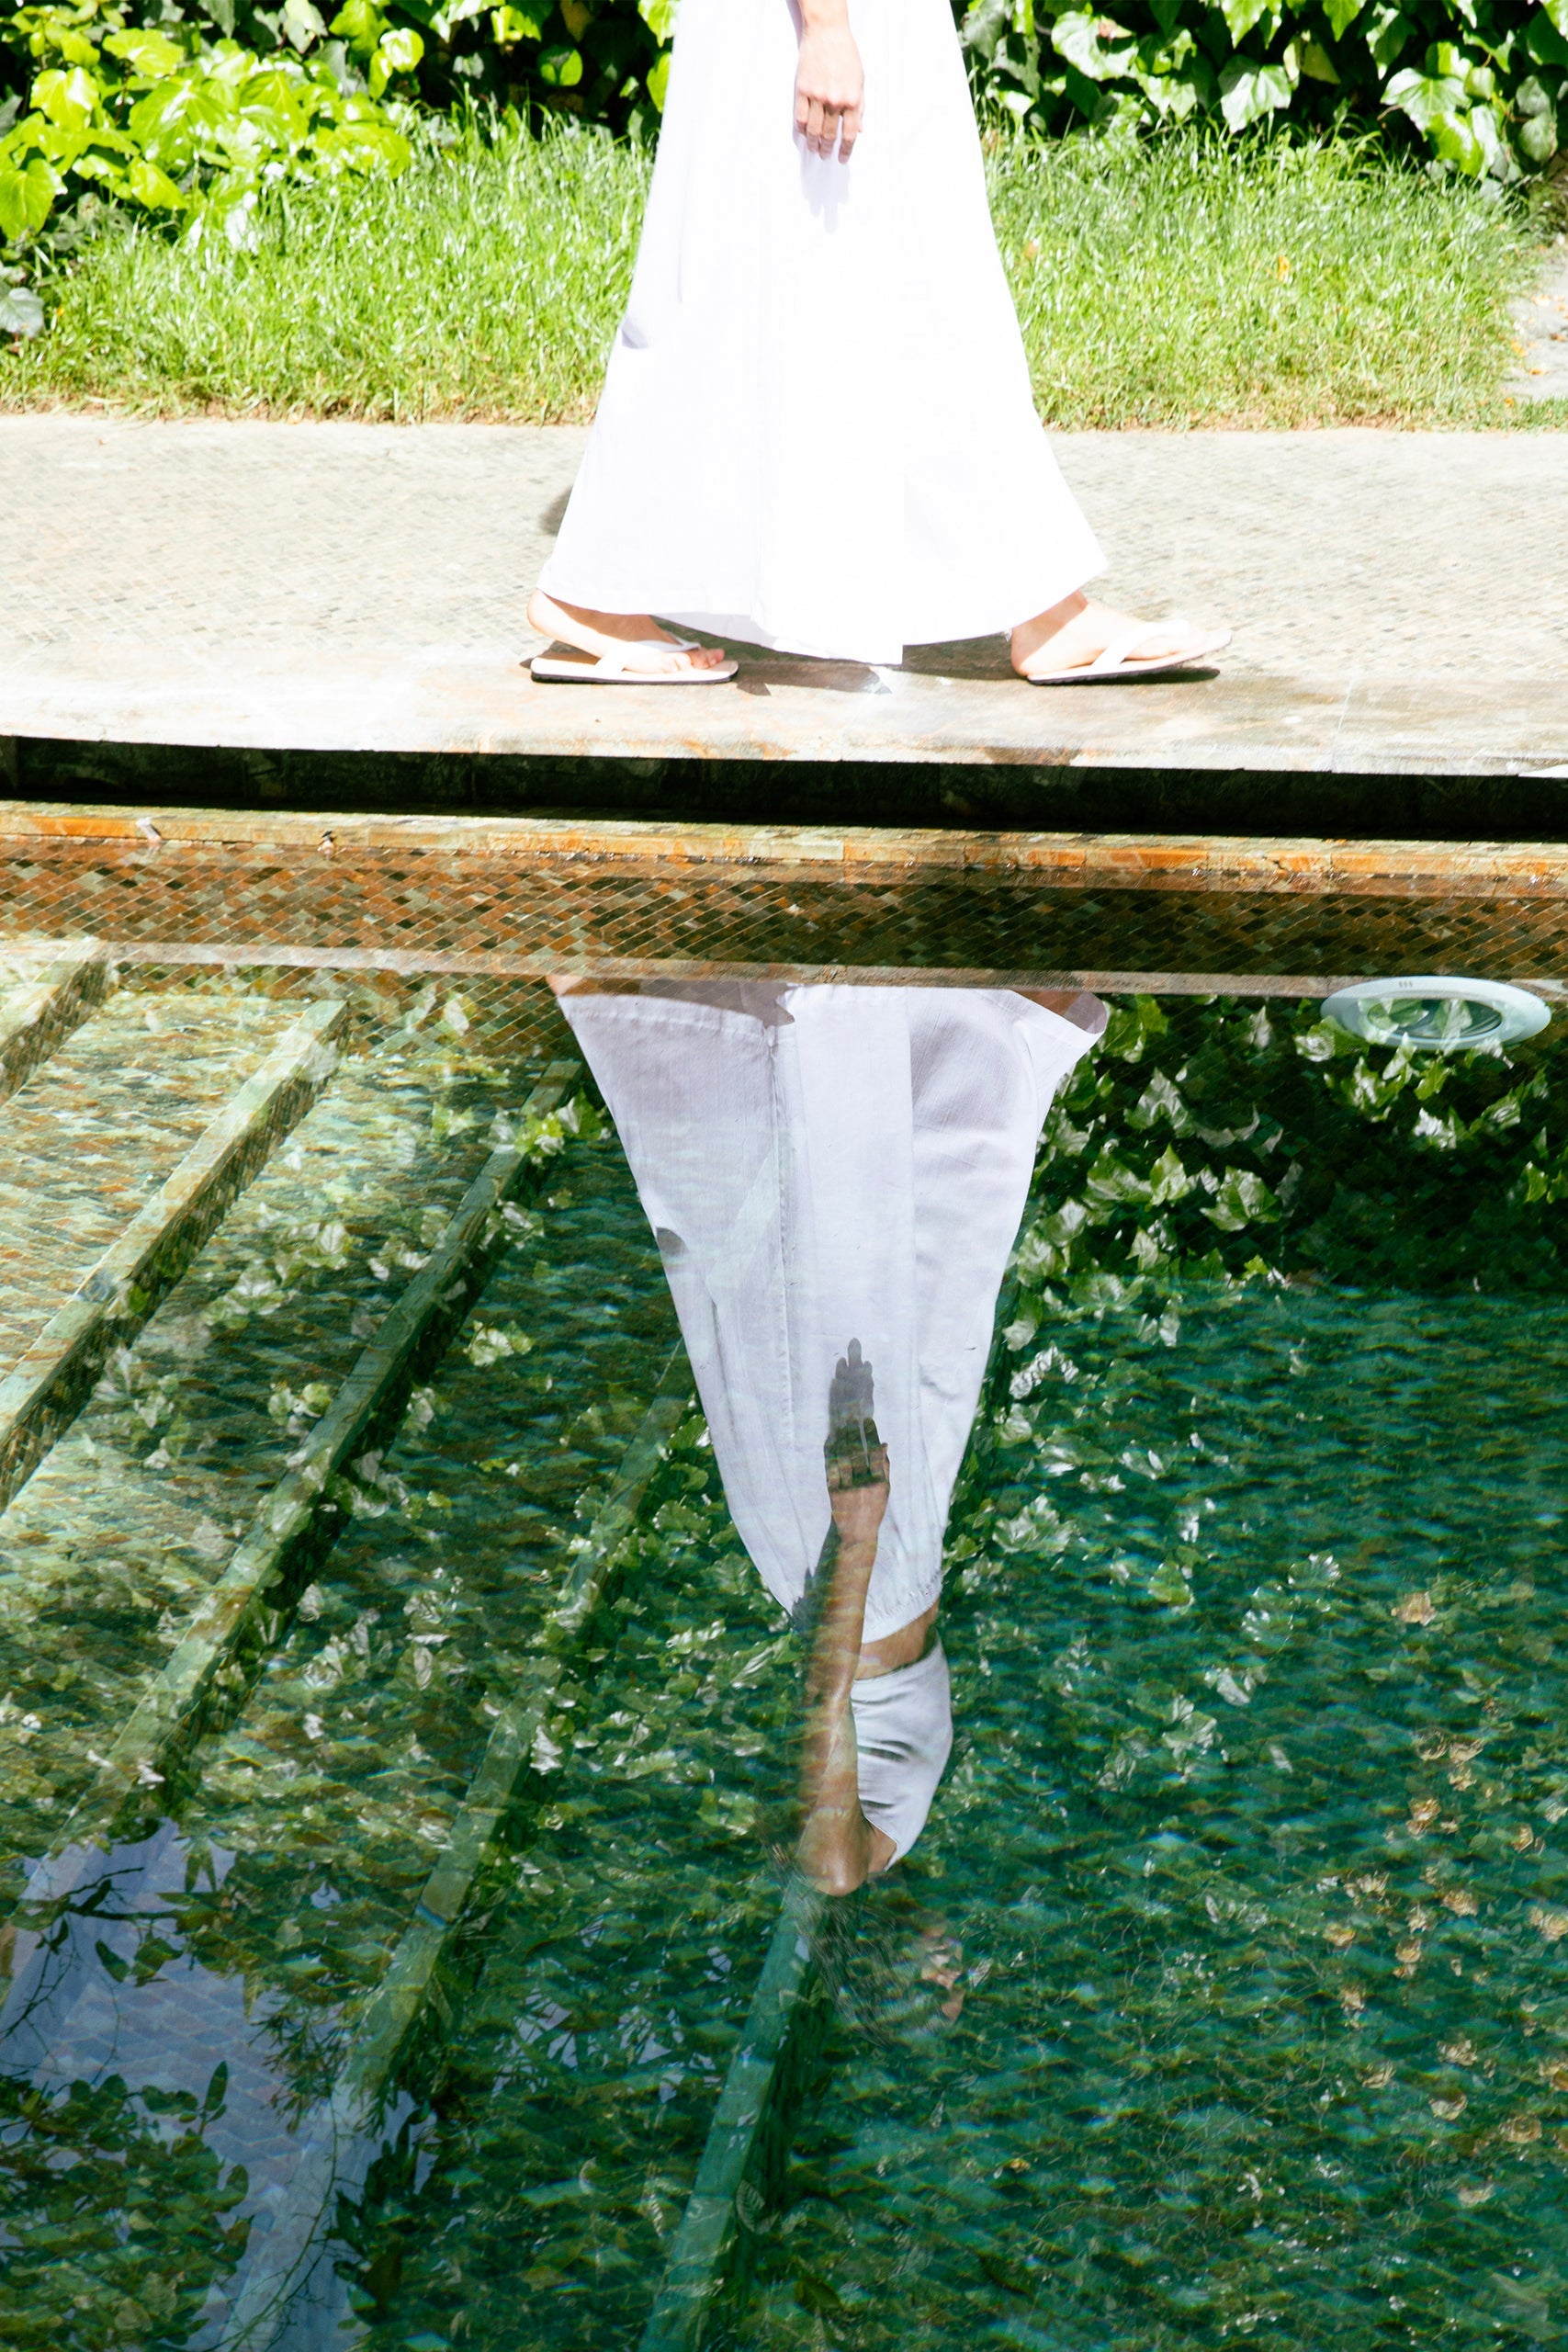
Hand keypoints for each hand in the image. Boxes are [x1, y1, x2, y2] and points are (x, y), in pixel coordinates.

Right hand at [795, 14, 863, 159]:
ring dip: (813, 144)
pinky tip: (804, 133)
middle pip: (828, 135)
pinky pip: (800, 117)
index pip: (848, 135)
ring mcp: (817, 96)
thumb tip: (859, 130)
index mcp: (852, 100)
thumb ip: (860, 107)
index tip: (842, 159)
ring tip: (813, 149)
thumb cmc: (846, 54)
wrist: (827, 32)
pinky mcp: (802, 90)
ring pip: (813, 130)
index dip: (845, 151)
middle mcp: (835, 100)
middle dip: (827, 149)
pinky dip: (801, 129)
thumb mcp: (860, 81)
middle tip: (825, 156)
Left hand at [826, 1429, 888, 1547]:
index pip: (875, 1453)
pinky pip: (831, 1469)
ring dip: (841, 1441)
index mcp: (880, 1484)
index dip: (871, 1435)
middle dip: (853, 1433)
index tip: (867, 1421)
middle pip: (857, 1453)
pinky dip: (830, 1454)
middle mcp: (864, 1486)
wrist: (856, 1534)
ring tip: (841, 1427)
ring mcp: (848, 1489)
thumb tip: (883, 1444)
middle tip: (850, 1419)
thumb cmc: (874, 1510)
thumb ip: (885, 1467)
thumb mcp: (886, 1491)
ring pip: (843, 1459)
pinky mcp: (834, 1493)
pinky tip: (831, 1443)